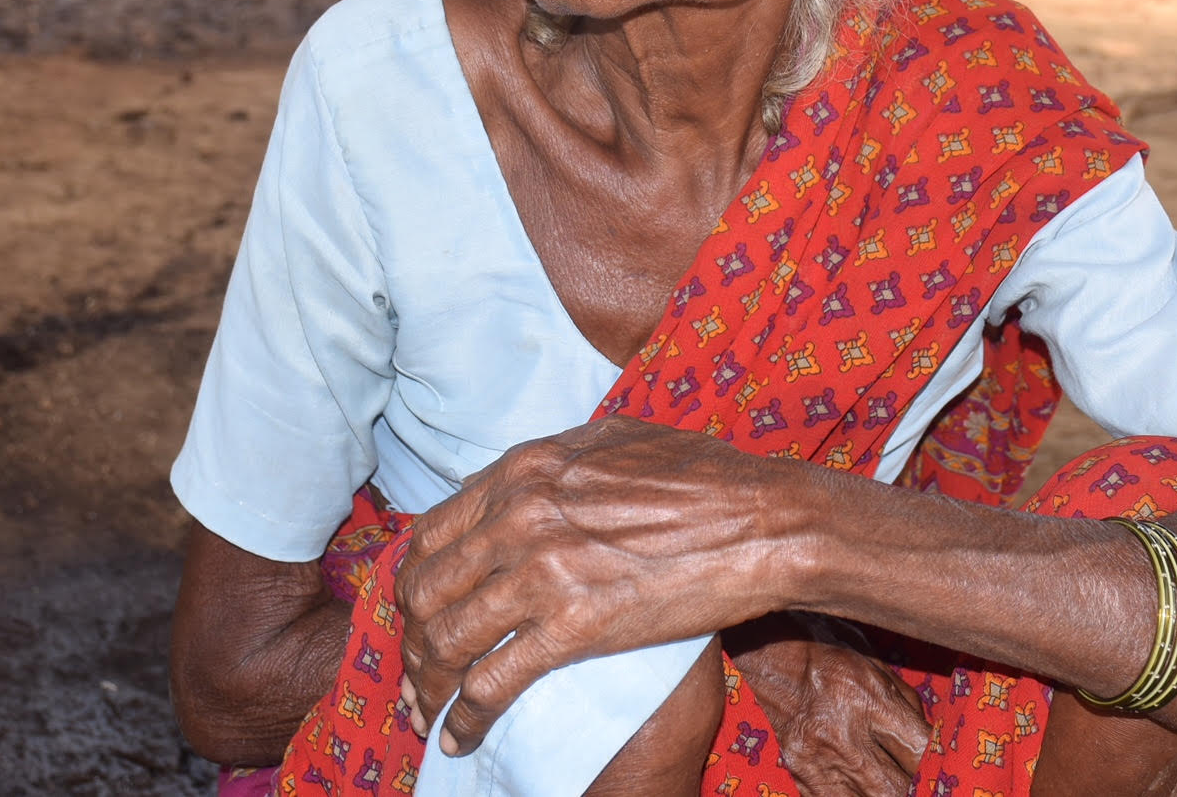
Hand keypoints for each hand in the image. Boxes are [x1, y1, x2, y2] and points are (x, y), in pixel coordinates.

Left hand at [394, 416, 796, 755]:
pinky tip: (462, 737)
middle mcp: (519, 514)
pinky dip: (465, 719)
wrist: (764, 519)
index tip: (422, 614)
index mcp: (524, 469)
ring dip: (429, 685)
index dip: (416, 583)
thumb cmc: (704, 475)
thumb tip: (506, 481)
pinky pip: (491, 683)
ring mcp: (543, 570)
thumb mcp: (613, 440)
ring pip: (446, 639)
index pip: (432, 533)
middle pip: (425, 590)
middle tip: (419, 675)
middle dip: (412, 641)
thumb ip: (551, 461)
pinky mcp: (573, 626)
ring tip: (432, 713)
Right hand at [727, 615, 929, 796]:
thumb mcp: (870, 660)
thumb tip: (928, 738)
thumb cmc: (820, 646)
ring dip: (886, 794)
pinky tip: (865, 788)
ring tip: (896, 784)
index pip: (919, 749)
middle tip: (926, 785)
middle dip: (916, 790)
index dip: (938, 762)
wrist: (759, 650)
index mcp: (864, 696)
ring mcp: (813, 760)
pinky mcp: (797, 774)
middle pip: (895, 789)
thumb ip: (903, 701)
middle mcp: (839, 733)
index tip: (945, 765)